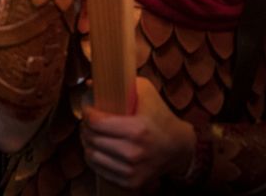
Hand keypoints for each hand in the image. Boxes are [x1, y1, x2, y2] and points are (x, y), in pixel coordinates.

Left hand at [81, 77, 195, 189]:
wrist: (179, 147)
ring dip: (88, 142)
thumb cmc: (159, 115)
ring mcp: (132, 170)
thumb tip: (90, 84)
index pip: (96, 122)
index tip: (89, 108)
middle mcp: (134, 152)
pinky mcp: (131, 182)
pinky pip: (99, 169)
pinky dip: (94, 158)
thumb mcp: (145, 91)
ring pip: (92, 154)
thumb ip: (120, 83)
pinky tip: (99, 148)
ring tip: (93, 134)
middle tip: (90, 121)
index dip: (87, 112)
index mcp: (137, 129)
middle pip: (91, 138)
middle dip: (86, 126)